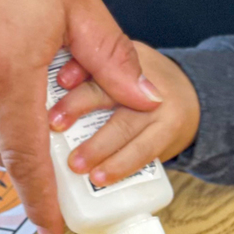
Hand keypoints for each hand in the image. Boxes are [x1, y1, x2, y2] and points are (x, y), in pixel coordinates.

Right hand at [0, 0, 162, 233]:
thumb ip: (112, 56)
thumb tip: (144, 96)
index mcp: (7, 73)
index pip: (28, 159)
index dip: (42, 199)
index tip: (51, 226)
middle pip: (2, 148)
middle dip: (30, 148)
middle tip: (53, 123)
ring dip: (2, 115)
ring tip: (19, 66)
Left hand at [49, 42, 199, 184]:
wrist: (193, 98)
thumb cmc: (138, 89)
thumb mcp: (118, 68)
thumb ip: (85, 75)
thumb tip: (40, 95)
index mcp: (124, 56)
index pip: (99, 55)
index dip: (77, 68)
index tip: (59, 81)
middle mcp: (144, 75)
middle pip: (109, 87)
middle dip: (80, 105)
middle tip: (55, 125)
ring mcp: (160, 103)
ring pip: (126, 124)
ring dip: (99, 146)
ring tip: (76, 164)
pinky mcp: (170, 129)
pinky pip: (144, 150)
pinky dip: (121, 165)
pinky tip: (102, 177)